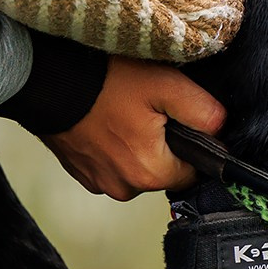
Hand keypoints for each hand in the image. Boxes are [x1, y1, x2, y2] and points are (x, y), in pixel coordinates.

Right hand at [40, 57, 225, 200]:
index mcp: (150, 173)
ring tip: (122, 110)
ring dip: (135, 145)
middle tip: (147, 107)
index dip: (190, 143)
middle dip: (161, 143)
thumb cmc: (105, 82)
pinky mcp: (80, 173)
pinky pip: (110, 164)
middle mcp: (124, 188)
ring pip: (135, 167)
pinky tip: (104, 119)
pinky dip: (111, 146)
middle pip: (163, 170)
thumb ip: (203, 111)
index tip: (176, 117)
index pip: (192, 171)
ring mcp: (98, 182)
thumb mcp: (165, 85)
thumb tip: (221, 129)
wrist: (46, 80)